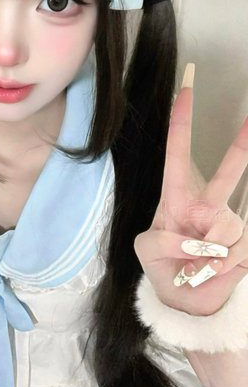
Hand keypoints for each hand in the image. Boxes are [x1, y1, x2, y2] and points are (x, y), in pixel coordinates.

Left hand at [134, 64, 247, 315]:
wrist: (184, 300)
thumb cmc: (162, 267)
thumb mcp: (147, 250)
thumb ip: (164, 241)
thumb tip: (195, 240)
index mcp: (177, 197)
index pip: (178, 152)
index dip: (181, 120)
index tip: (186, 86)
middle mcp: (206, 204)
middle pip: (228, 171)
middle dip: (243, 145)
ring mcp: (228, 222)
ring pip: (227, 227)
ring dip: (208, 254)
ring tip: (195, 267)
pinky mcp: (244, 244)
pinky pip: (237, 250)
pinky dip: (220, 267)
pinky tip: (212, 273)